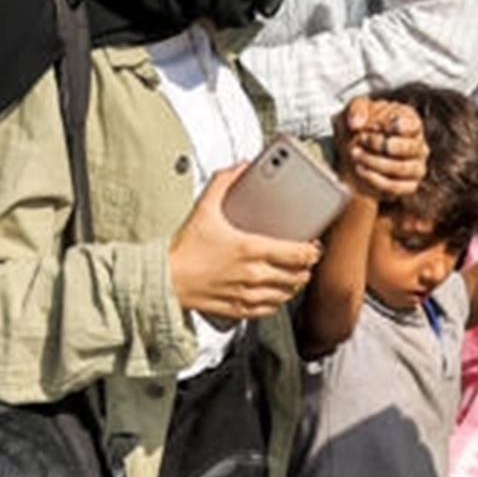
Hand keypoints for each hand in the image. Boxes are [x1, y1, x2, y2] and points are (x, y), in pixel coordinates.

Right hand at [169, 166, 323, 321]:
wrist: (165, 278)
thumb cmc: (183, 248)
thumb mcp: (204, 208)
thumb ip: (224, 182)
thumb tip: (240, 166)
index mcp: (251, 249)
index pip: (298, 253)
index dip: (312, 251)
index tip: (312, 246)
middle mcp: (253, 274)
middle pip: (296, 276)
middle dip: (305, 268)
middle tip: (304, 260)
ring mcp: (246, 294)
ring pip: (285, 295)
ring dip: (293, 286)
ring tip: (293, 276)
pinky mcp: (237, 308)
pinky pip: (267, 310)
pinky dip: (275, 303)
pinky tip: (273, 294)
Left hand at [332, 97, 427, 201]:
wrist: (352, 155)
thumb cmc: (361, 129)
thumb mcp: (355, 110)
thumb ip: (357, 108)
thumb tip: (356, 123)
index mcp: (411, 122)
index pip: (413, 125)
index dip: (395, 126)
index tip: (375, 126)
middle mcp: (418, 145)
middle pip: (409, 147)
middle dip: (381, 144)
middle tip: (362, 139)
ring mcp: (416, 167)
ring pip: (403, 168)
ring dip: (376, 162)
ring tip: (357, 155)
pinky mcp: (408, 185)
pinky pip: (397, 187)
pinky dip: (377, 180)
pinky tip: (361, 170)